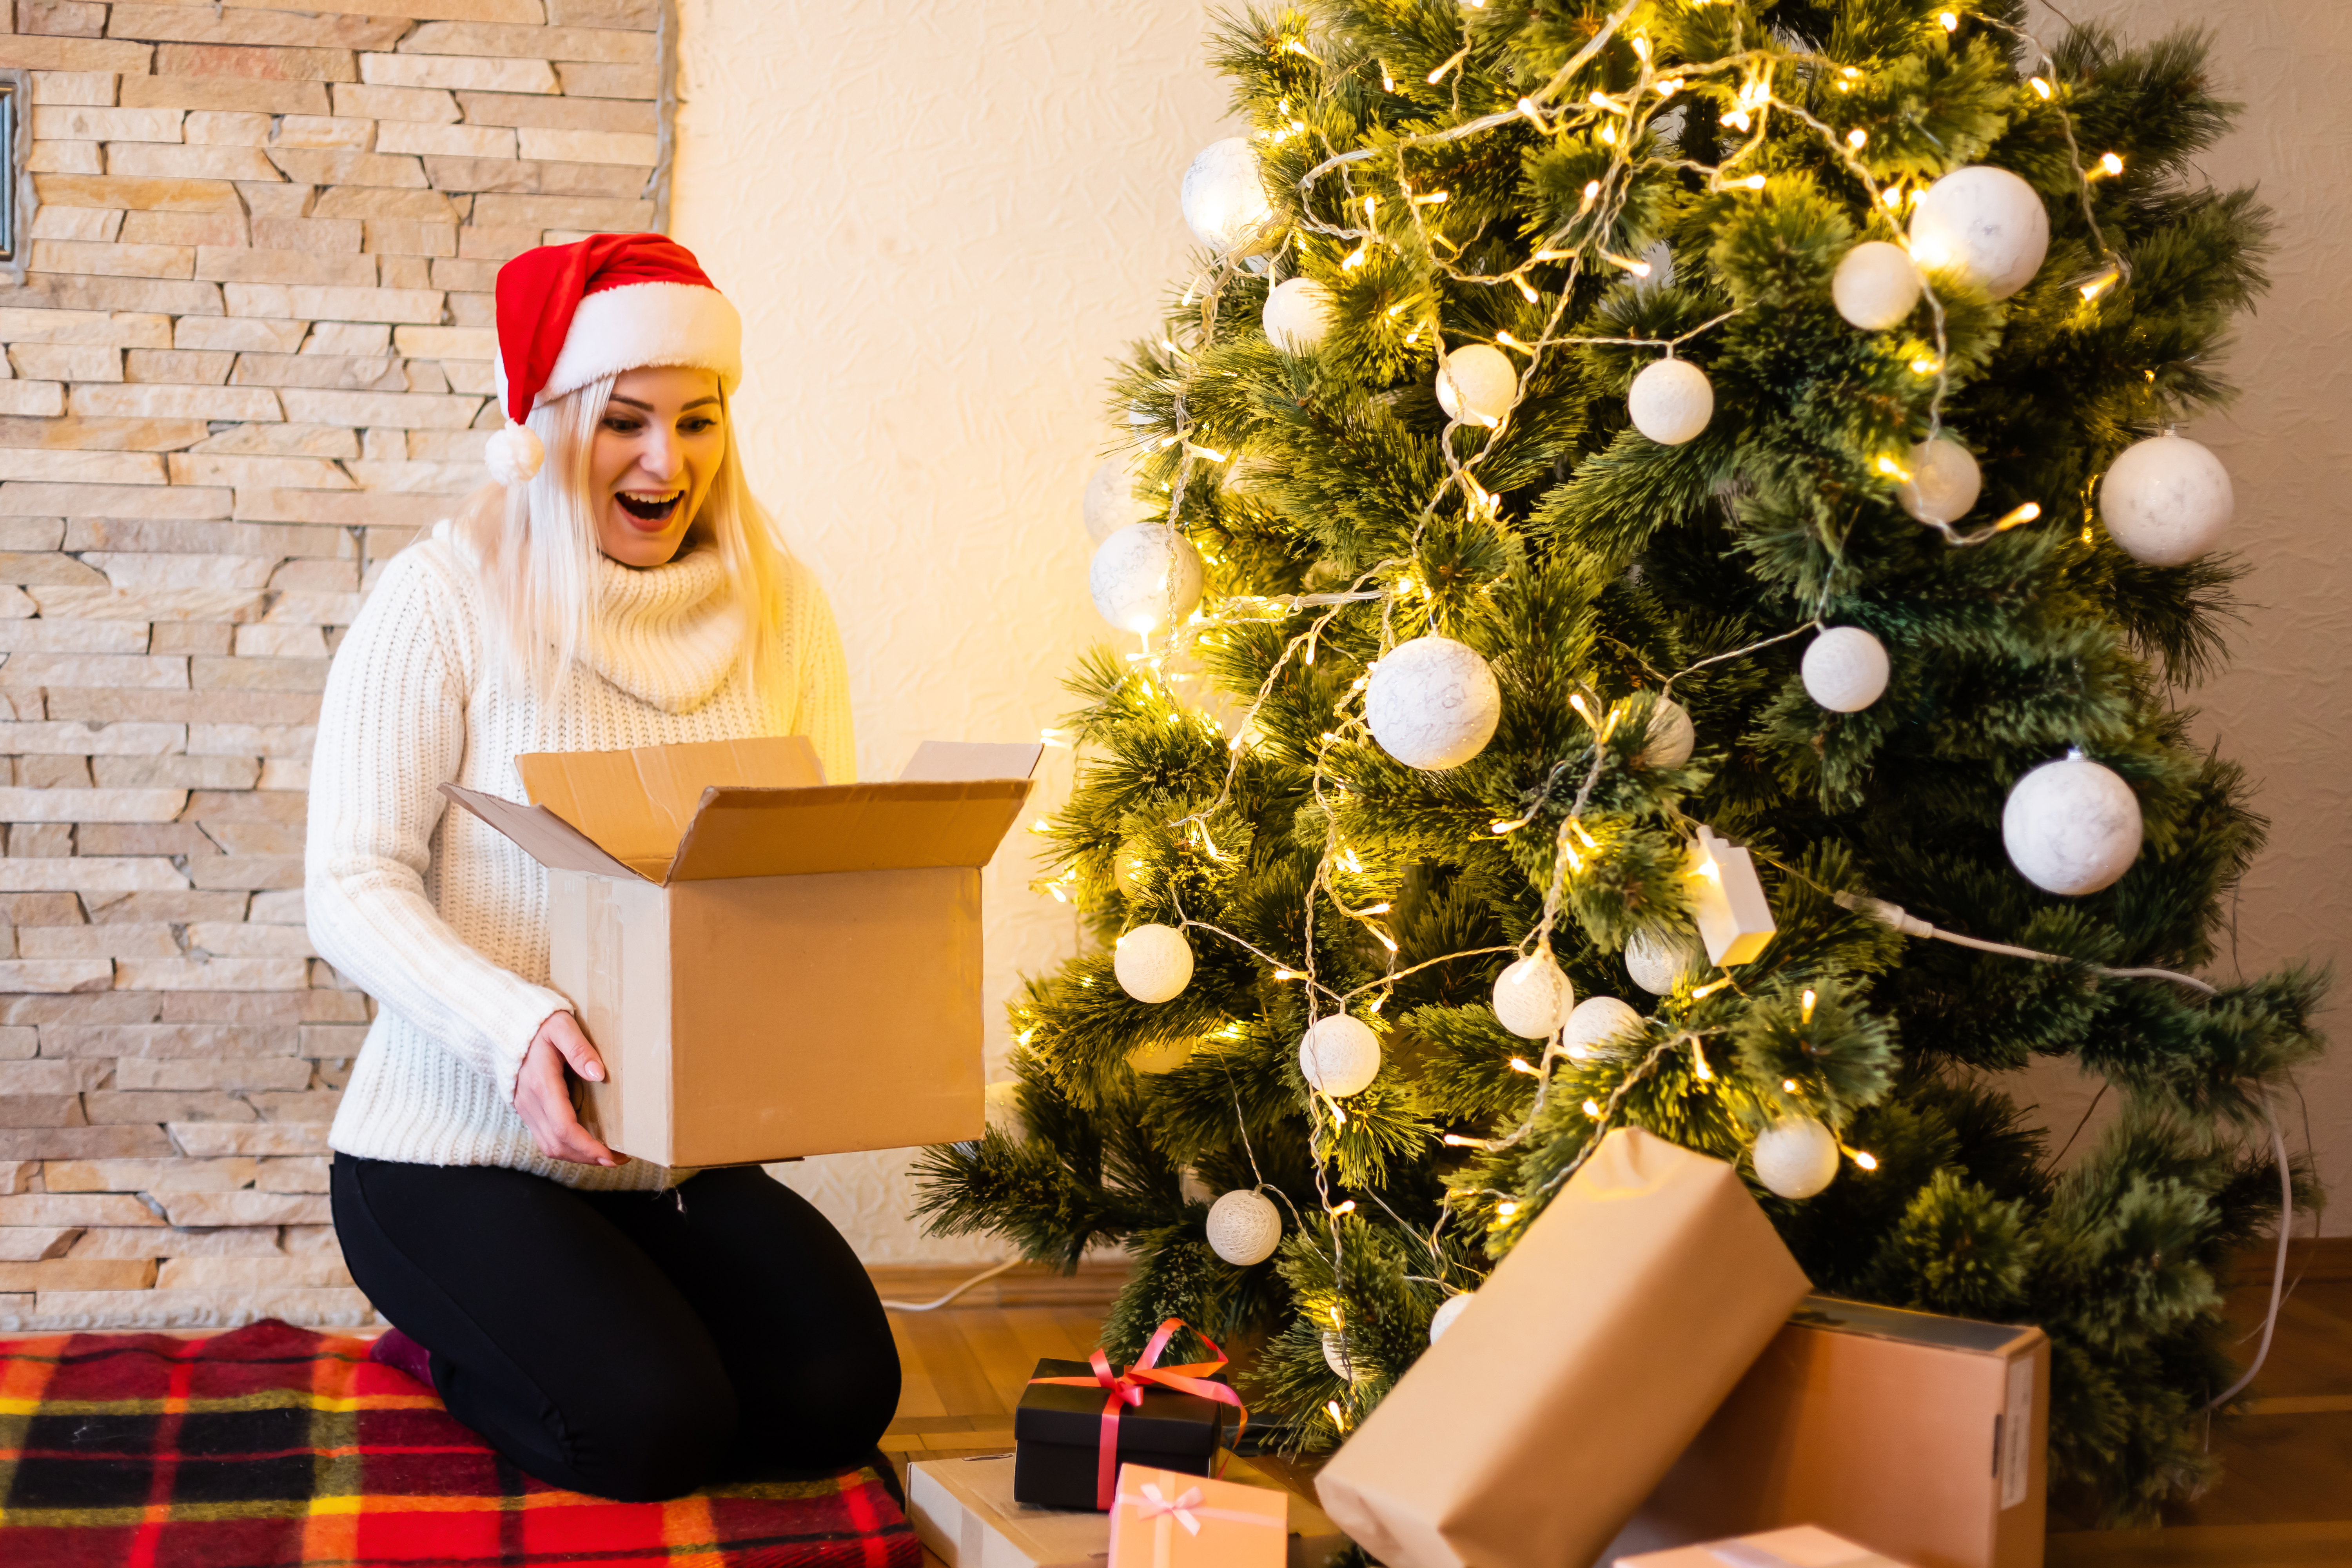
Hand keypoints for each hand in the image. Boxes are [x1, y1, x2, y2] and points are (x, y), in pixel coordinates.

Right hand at [512, 1011, 623, 1166]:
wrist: (504, 1025)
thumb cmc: (537, 1023)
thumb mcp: (561, 1026)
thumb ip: (579, 1049)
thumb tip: (599, 1074)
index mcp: (541, 1085)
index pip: (564, 1128)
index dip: (588, 1147)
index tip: (611, 1155)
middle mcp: (530, 1102)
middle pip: (558, 1144)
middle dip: (588, 1156)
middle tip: (617, 1158)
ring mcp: (525, 1108)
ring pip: (549, 1146)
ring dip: (577, 1155)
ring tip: (605, 1155)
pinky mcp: (525, 1109)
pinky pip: (544, 1137)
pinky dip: (565, 1146)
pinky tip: (584, 1143)